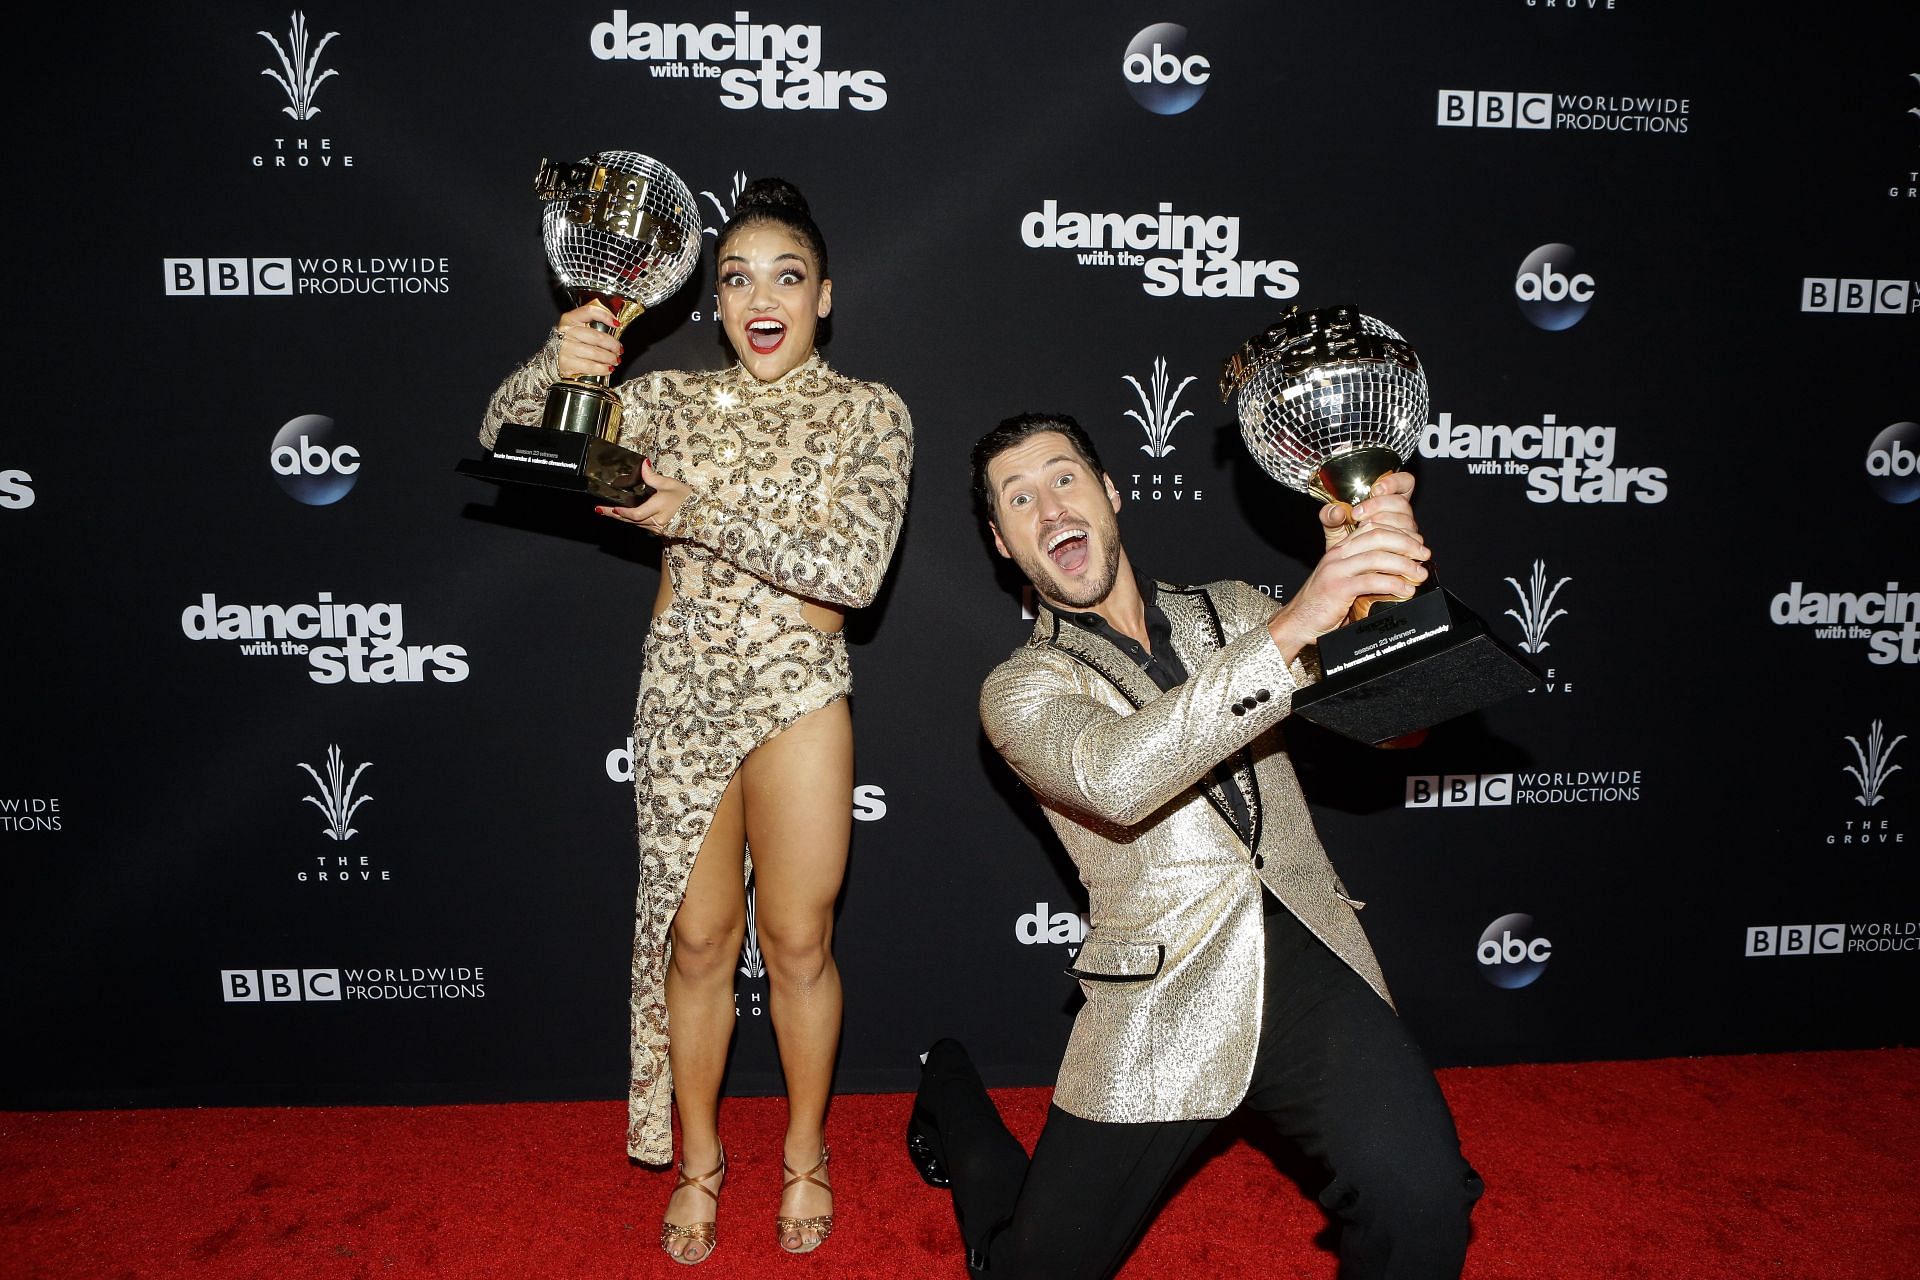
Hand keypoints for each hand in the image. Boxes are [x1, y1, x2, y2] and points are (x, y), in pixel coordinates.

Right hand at [553, 301, 623, 379]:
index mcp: (570, 319)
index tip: (617, 323)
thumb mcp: (577, 329)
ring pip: (596, 353)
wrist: (552, 360)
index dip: (605, 315)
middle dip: (613, 345)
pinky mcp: (567, 363)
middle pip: (597, 336)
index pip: (589, 311)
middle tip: (619, 350)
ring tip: (615, 360)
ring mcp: (566, 348)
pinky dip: (603, 368)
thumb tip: (615, 326)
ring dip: (610, 358)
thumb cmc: (569, 344)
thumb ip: (592, 324)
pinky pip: (590, 366)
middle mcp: (567, 332)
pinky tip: (608, 368)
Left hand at [596, 459, 690, 534]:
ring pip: (635, 524)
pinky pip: (642, 526)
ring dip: (621, 518)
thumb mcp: (670, 484)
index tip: (613, 507)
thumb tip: (643, 464)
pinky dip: (631, 521)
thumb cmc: (686, 498)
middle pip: (631, 521)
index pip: (636, 514)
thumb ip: (653, 476)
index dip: (623, 512)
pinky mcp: (659, 530)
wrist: (701, 513)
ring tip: (607, 511)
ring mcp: (657, 528)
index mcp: (658, 509)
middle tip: (599, 510)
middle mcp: (656, 522)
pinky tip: (624, 515)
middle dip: (614, 515)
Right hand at [1269, 471, 1429, 660]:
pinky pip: (1371, 580)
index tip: (1417, 542)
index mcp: (1340, 548)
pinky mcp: (1338, 588)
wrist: (1297, 623)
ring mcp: (1336, 570)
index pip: (1373, 527)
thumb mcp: (1344, 580)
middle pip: (1378, 536)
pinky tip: (1405, 590)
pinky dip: (1393, 584)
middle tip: (1424, 554)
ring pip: (1377, 556)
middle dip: (1407, 543)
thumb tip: (1399, 568)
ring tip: (1419, 574)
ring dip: (1404, 564)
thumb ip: (1365, 570)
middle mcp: (1338, 554)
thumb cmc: (1322, 605)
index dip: (1399, 531)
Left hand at [1319, 469, 1420, 549]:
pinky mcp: (1408, 550)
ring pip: (1405, 521)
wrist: (1350, 569)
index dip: (1395, 482)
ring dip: (1382, 523)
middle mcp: (1401, 515)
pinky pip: (1406, 542)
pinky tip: (1373, 544)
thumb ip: (1330, 516)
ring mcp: (1407, 532)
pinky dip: (1389, 541)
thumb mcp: (1333, 527)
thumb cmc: (1345, 544)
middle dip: (1378, 505)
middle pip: (1401, 502)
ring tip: (1363, 529)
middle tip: (1358, 514)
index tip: (1376, 489)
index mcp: (1388, 501)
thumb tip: (1335, 511)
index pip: (1404, 483)